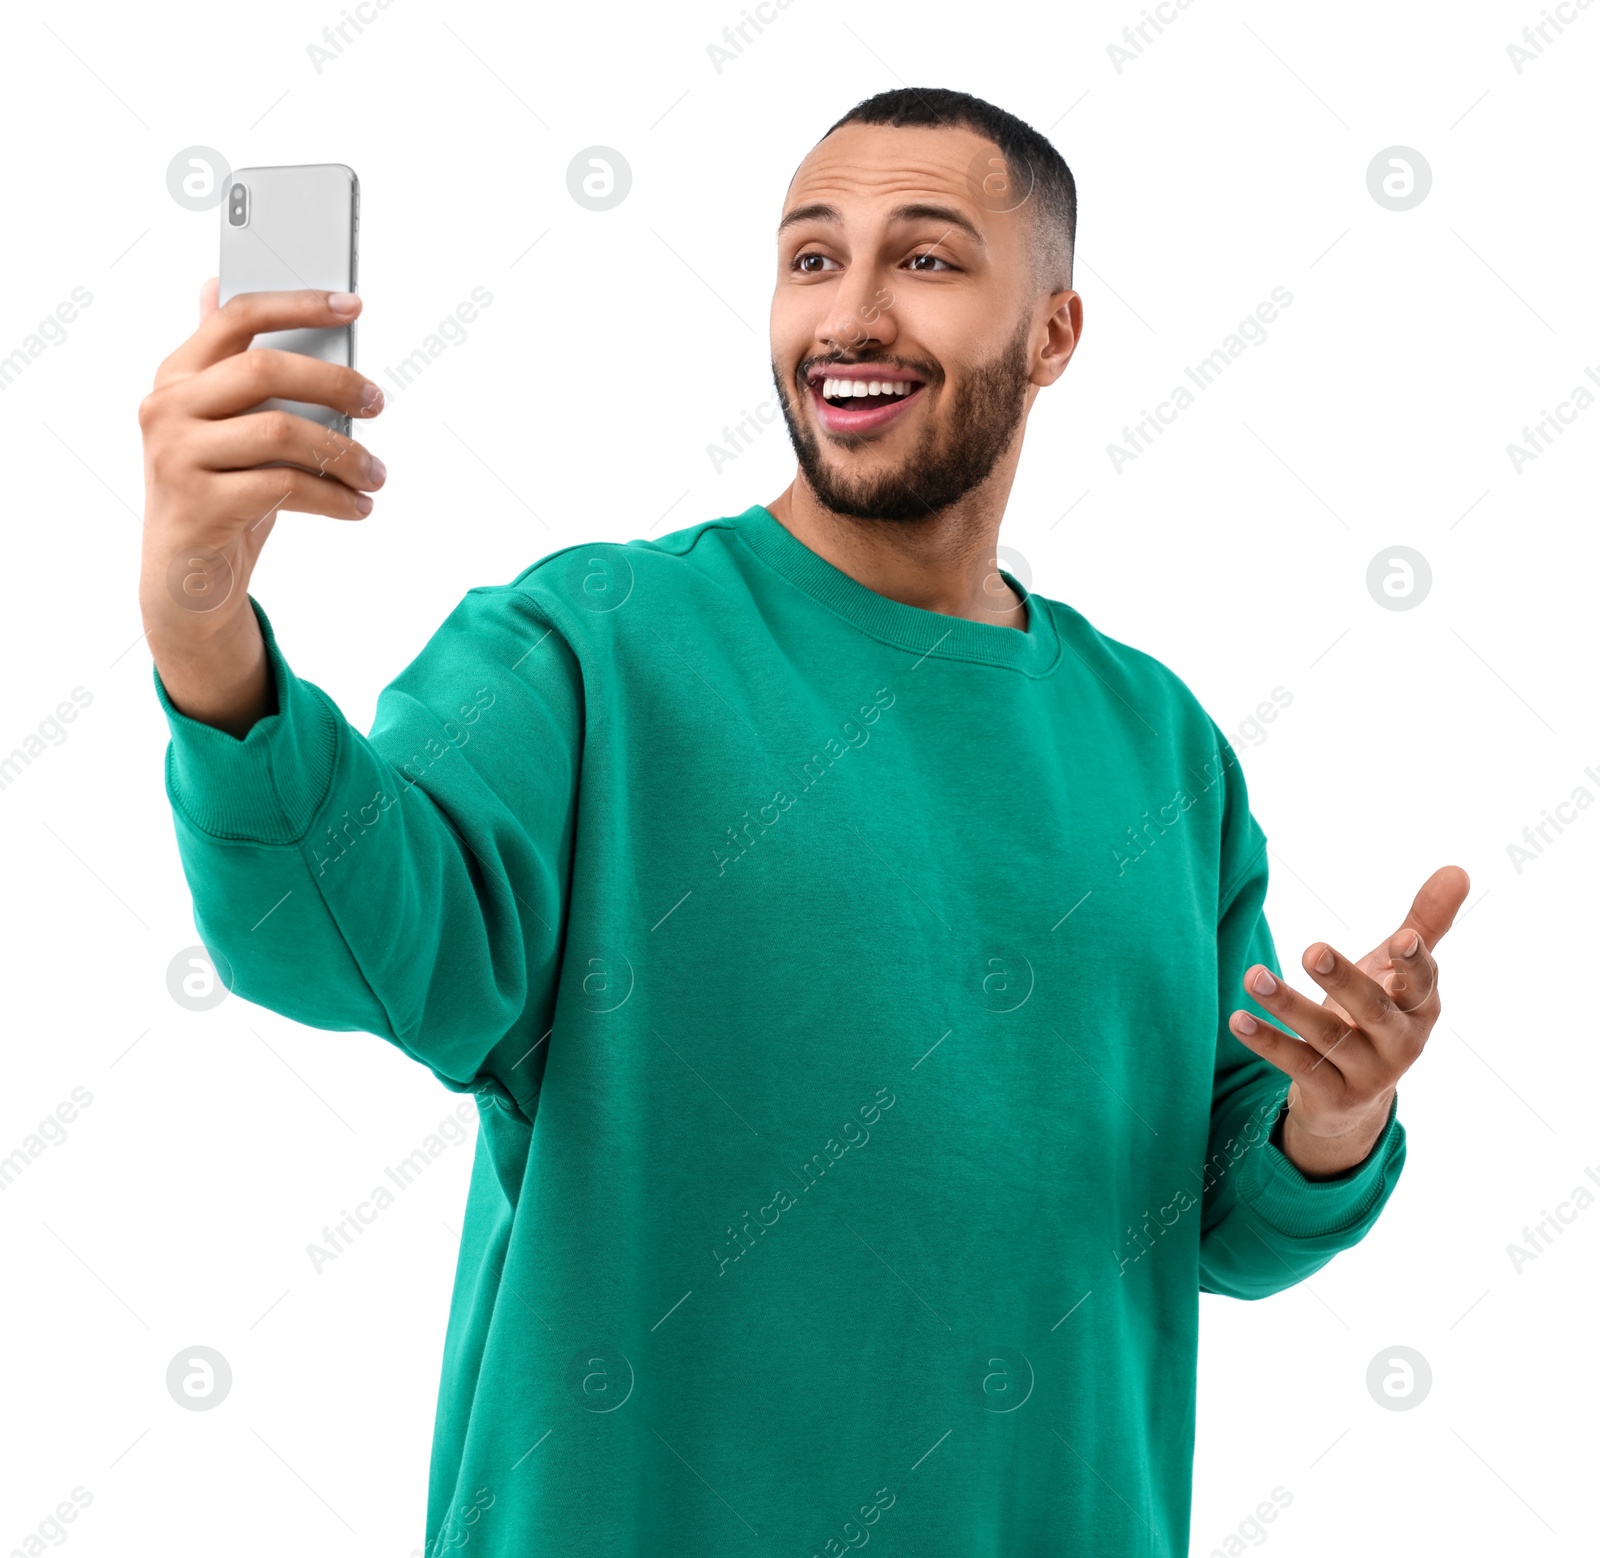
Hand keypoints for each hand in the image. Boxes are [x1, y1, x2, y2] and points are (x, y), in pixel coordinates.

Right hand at [137, 280, 385, 734]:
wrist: (186, 576)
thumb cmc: (221, 492)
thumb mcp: (229, 430)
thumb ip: (232, 371)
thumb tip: (217, 287)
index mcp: (176, 376)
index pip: (237, 317)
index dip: (298, 304)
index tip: (352, 306)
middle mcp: (168, 407)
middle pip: (266, 369)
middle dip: (336, 383)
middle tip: (377, 404)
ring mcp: (177, 454)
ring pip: (283, 431)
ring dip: (346, 453)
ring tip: (376, 474)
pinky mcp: (200, 502)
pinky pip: (287, 486)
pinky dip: (335, 497)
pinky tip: (358, 507)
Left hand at [1227, 865, 1469, 1178]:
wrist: (1355, 1099)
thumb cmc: (1378, 1014)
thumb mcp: (1399, 972)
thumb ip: (1424, 924)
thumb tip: (1458, 869)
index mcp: (1420, 1008)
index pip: (1422, 983)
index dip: (1413, 963)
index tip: (1401, 938)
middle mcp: (1400, 1043)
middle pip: (1372, 1010)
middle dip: (1343, 980)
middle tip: (1311, 950)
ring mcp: (1367, 1073)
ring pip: (1327, 1037)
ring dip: (1289, 1006)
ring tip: (1254, 976)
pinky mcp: (1332, 1095)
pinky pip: (1297, 1066)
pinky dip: (1267, 1043)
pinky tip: (1237, 1019)